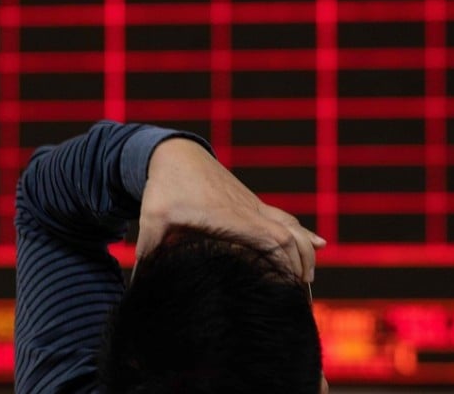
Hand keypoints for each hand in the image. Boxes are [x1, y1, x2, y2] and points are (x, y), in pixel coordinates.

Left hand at [137, 138, 325, 281]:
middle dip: (302, 268)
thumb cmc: (163, 188)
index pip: (273, 241)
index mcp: (231, 218)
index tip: (293, 293)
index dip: (288, 266)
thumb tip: (134, 289)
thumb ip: (147, 254)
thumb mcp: (151, 221)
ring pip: (292, 228)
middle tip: (301, 300)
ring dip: (305, 253)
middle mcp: (250, 211)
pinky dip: (303, 233)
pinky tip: (319, 244)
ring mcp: (253, 205)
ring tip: (308, 281)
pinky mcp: (251, 202)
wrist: (174, 152)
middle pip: (292, 239)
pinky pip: (284, 218)